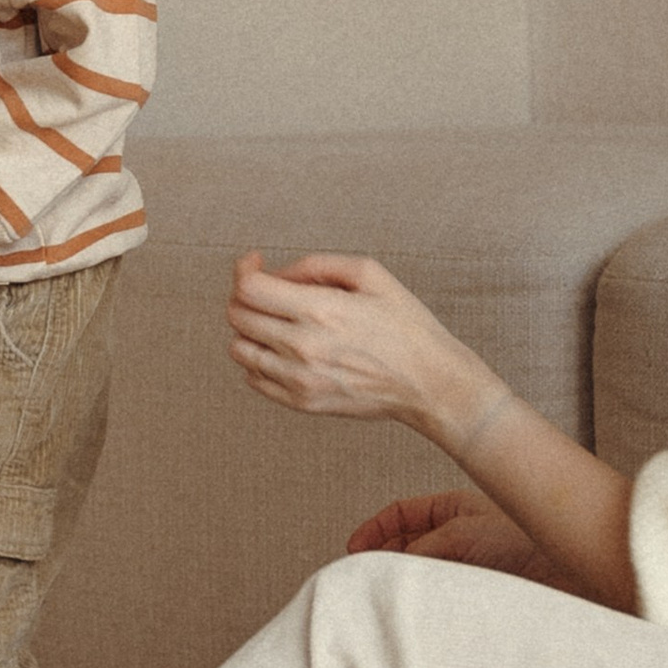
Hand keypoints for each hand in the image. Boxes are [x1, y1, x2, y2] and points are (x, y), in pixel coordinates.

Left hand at [226, 249, 469, 428]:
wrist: (430, 383)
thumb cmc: (406, 325)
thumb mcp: (370, 274)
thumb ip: (316, 265)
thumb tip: (278, 274)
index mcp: (320, 311)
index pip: (248, 289)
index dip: (244, 269)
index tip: (257, 263)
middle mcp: (303, 347)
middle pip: (238, 316)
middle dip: (244, 295)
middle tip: (266, 289)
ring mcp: (300, 379)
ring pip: (239, 349)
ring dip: (248, 329)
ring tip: (274, 320)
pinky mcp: (303, 403)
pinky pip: (254, 378)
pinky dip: (257, 359)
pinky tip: (281, 348)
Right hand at [347, 493, 558, 579]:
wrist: (569, 578)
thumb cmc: (527, 543)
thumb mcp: (462, 533)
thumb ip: (421, 546)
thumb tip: (389, 565)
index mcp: (453, 508)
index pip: (402, 514)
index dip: (375, 529)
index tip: (354, 549)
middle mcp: (458, 535)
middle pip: (406, 543)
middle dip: (383, 557)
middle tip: (363, 576)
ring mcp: (465, 564)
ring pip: (421, 570)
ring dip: (403, 580)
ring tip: (387, 592)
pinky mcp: (473, 593)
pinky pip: (437, 594)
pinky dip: (422, 598)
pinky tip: (415, 607)